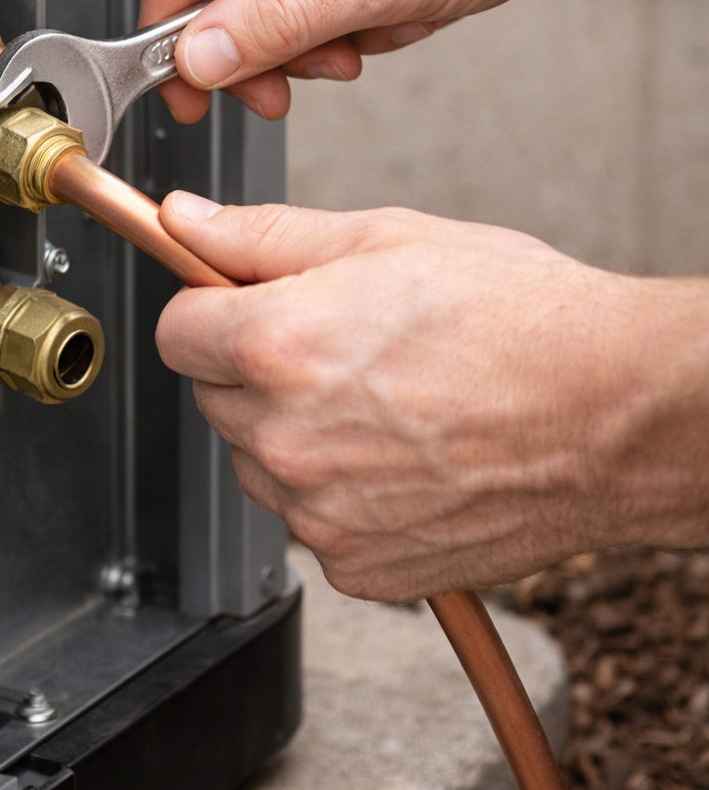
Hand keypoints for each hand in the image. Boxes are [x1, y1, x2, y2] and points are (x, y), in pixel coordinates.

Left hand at [155, 193, 708, 600]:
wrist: (614, 414)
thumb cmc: (520, 321)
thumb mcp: (386, 238)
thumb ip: (265, 236)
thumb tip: (189, 222)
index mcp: (278, 346)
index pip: (175, 334)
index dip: (210, 311)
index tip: (240, 307)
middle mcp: (286, 438)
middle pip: (215, 400)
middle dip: (257, 370)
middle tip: (341, 347)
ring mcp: (320, 513)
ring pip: (261, 466)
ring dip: (295, 436)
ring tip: (385, 403)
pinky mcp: (359, 567)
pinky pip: (313, 523)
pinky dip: (343, 496)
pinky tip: (406, 457)